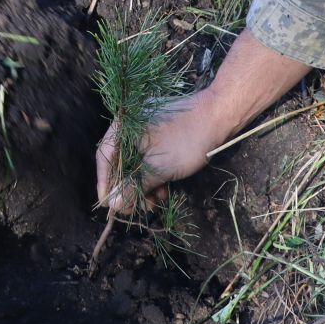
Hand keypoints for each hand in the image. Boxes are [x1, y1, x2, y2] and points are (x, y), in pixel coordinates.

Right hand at [94, 88, 227, 215]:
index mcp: (123, 126)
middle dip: (129, 188)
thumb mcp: (158, 168)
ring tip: (156, 201)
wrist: (220, 115)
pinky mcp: (161, 133)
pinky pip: (150, 156)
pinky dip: (154, 174)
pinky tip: (163, 190)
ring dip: (144, 185)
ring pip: (137, 162)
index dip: (105, 184)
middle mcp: (131, 125)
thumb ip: (132, 186)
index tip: (109, 206)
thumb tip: (112, 204)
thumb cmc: (186, 139)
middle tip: (139, 208)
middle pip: (120, 162)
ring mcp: (147, 127)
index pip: (104, 157)